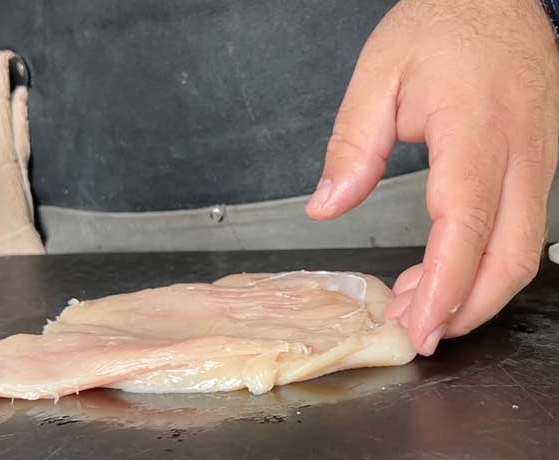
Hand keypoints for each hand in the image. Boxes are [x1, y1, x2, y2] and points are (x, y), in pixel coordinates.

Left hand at [306, 0, 558, 354]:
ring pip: (521, 253)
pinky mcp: (535, 167)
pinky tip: (442, 270)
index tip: (418, 327)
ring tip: (417, 305)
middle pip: (509, 259)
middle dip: (464, 310)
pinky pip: (518, 231)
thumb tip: (326, 208)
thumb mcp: (378, 78)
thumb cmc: (440, 27)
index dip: (443, 289)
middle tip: (416, 334)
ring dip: (472, 293)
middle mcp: (520, 156)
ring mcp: (537, 163)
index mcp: (476, 134)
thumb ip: (351, 148)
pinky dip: (482, 265)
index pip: (465, 230)